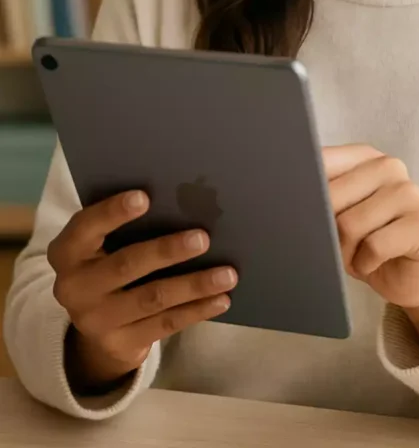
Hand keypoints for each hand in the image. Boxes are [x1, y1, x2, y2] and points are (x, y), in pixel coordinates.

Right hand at [47, 191, 237, 392]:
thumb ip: (124, 226)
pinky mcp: (120, 344)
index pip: (85, 227)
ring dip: (193, 284)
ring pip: (152, 298)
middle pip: (127, 264)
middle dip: (167, 251)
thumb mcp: (101, 244)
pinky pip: (165, 324)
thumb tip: (181, 200)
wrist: (95, 327)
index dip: (113, 212)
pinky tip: (221, 299)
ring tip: (228, 274)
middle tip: (204, 238)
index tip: (145, 197)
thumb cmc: (108, 262)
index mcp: (67, 252)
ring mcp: (96, 320)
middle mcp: (74, 288)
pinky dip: (197, 310)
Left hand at [323, 144, 418, 352]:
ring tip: (359, 255)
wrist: (410, 277)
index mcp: (365, 156)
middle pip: (332, 197)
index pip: (321, 163)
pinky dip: (365, 264)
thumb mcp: (337, 214)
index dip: (306, 195)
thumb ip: (320, 195)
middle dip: (328, 232)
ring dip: (346, 252)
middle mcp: (390, 166)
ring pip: (350, 224)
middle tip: (340, 245)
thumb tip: (288, 195)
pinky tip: (374, 263)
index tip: (306, 214)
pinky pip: (374, 246)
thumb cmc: (366, 242)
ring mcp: (410, 192)